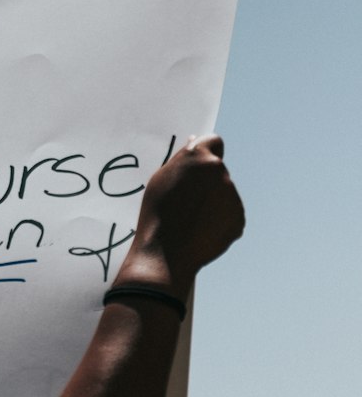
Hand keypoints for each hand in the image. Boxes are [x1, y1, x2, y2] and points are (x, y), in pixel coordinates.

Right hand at [117, 136, 243, 297]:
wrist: (165, 255)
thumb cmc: (157, 214)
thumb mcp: (160, 179)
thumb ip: (182, 159)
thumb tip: (195, 143)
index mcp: (200, 157)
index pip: (214, 141)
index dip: (205, 153)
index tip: (196, 167)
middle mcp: (221, 172)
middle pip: (218, 171)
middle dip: (206, 182)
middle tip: (185, 203)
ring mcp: (232, 196)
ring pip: (224, 194)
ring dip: (212, 203)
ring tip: (190, 221)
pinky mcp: (239, 219)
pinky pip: (229, 215)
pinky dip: (218, 222)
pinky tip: (200, 232)